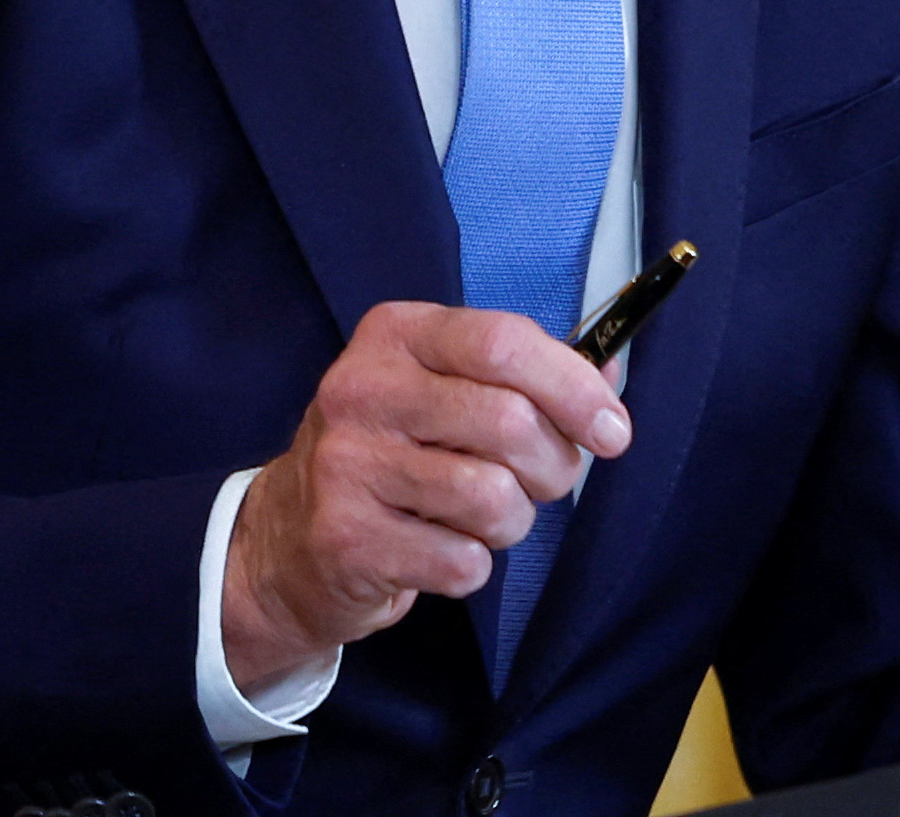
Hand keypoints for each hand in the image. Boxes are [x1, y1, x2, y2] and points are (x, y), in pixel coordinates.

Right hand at [221, 301, 631, 688]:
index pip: (503, 343)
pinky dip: (471, 566)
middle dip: (553, 466)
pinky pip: (463, 561)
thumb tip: (612, 370)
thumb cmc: (393, 455)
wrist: (286, 540)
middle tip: (543, 484)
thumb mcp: (445, 392)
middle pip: (508, 421)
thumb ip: (528, 376)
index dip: (573, 387)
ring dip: (512, 521)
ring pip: (492, 496)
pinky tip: (438, 551)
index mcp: (396, 334)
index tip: (612, 430)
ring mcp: (347, 464)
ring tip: (481, 518)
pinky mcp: (345, 538)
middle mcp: (362, 388)